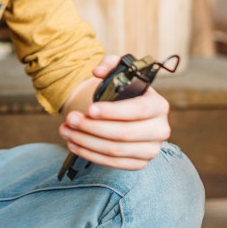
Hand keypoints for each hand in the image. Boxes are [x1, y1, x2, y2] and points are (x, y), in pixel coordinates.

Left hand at [58, 55, 171, 170]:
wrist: (128, 112)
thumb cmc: (124, 92)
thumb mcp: (120, 72)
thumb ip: (109, 63)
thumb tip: (98, 71)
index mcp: (158, 105)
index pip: (137, 110)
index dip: (112, 111)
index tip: (89, 109)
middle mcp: (160, 129)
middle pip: (124, 133)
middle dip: (92, 127)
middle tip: (70, 118)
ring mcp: (151, 149)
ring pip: (115, 150)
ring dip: (86, 141)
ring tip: (66, 130)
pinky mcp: (139, 163)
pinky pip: (113, 164)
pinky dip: (90, 154)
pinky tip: (74, 144)